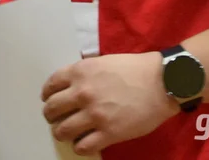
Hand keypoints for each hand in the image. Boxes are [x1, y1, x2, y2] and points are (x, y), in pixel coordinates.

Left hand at [41, 52, 177, 154]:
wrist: (161, 82)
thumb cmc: (134, 68)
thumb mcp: (101, 62)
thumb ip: (83, 73)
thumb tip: (70, 85)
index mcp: (79, 72)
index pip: (50, 85)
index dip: (47, 94)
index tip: (48, 99)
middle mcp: (82, 93)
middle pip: (52, 109)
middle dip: (51, 114)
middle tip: (56, 118)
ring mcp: (94, 115)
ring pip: (62, 130)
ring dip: (61, 132)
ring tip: (66, 132)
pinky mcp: (109, 133)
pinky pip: (82, 146)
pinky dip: (78, 147)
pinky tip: (82, 143)